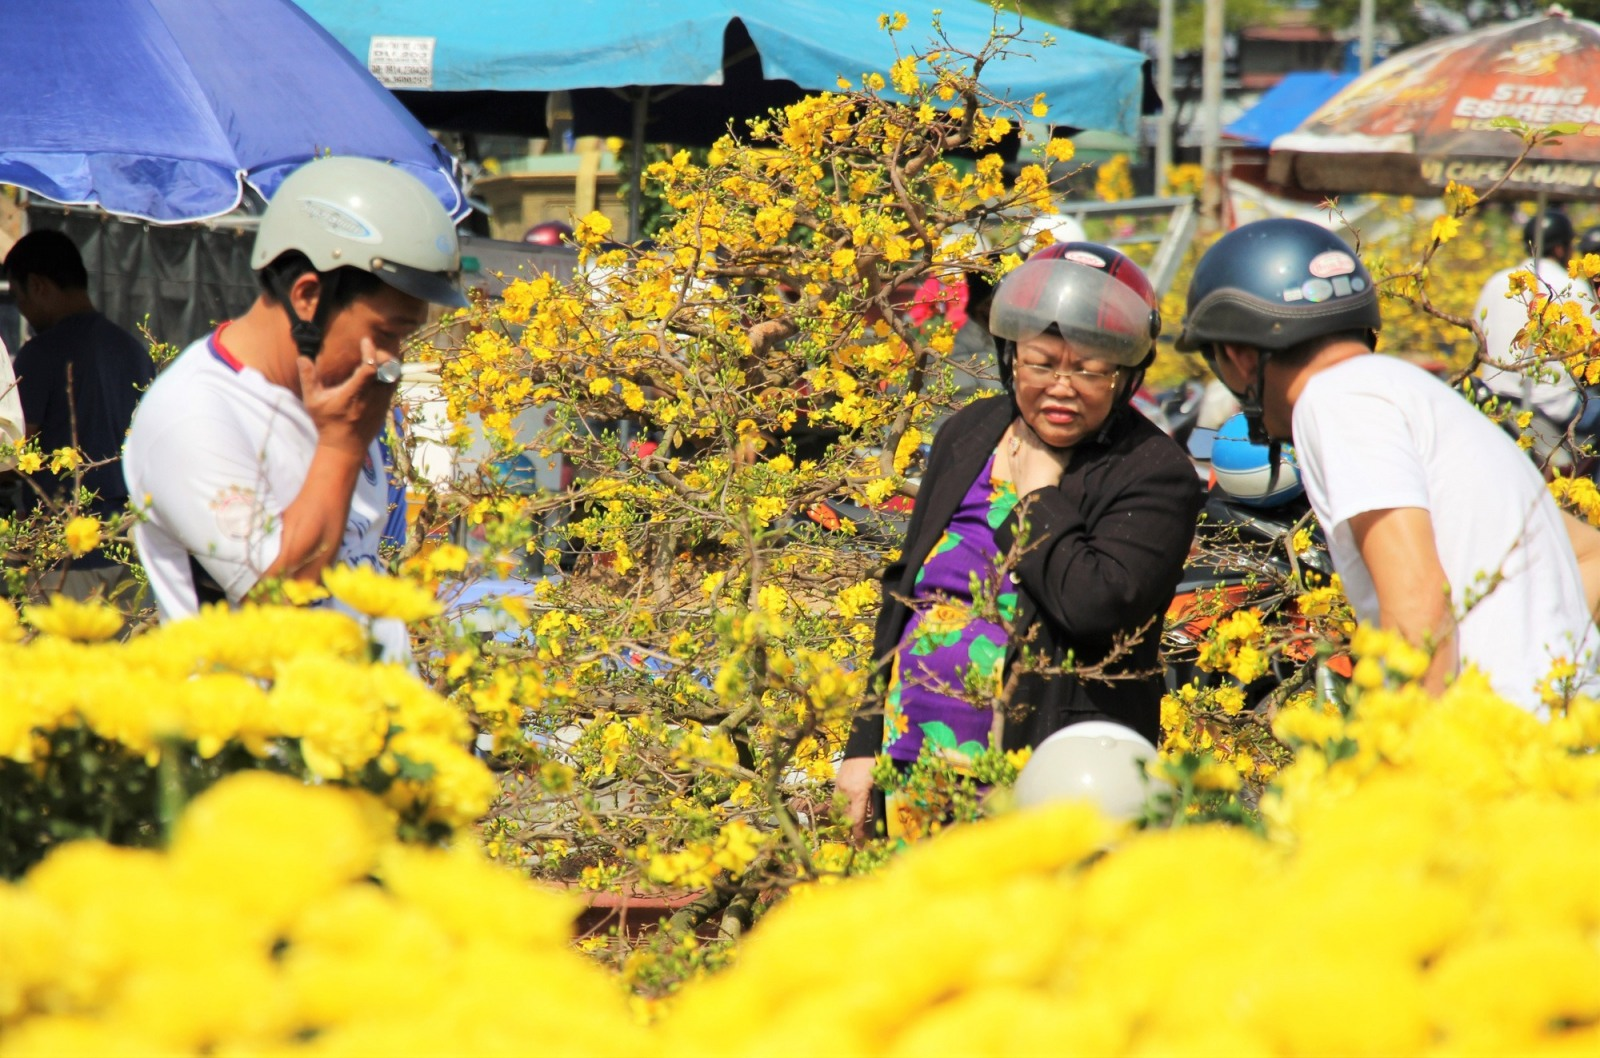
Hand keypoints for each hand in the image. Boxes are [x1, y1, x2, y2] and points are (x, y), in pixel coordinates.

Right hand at [298, 337, 396, 456]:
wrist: (345, 447)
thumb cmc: (327, 422)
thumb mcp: (313, 401)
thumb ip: (308, 378)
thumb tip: (302, 357)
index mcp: (353, 394)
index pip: (369, 369)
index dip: (370, 352)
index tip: (365, 340)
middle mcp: (371, 397)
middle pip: (388, 370)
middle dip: (383, 355)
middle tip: (372, 350)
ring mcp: (382, 402)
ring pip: (395, 376)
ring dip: (389, 363)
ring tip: (376, 357)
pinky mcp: (387, 406)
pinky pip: (395, 384)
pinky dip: (390, 373)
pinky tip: (379, 370)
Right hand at [835, 756, 875, 840]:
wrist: (864, 745)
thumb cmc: (877, 764)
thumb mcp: (880, 784)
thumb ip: (875, 801)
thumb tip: (872, 816)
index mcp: (858, 793)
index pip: (856, 820)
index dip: (858, 834)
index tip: (861, 845)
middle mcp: (846, 792)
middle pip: (845, 818)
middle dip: (851, 829)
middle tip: (859, 838)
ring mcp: (839, 786)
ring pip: (838, 810)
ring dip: (844, 819)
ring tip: (852, 825)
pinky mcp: (837, 782)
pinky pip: (836, 800)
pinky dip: (840, 808)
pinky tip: (847, 811)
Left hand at [996, 417, 1070, 495]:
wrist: (1036, 491)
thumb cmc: (1051, 472)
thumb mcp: (1065, 457)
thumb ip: (1068, 444)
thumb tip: (1075, 435)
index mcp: (1035, 438)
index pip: (1030, 421)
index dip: (1032, 416)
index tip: (1036, 412)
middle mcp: (1023, 443)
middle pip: (1020, 427)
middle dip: (1023, 421)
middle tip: (1027, 417)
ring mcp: (1015, 453)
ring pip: (1014, 437)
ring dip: (1016, 431)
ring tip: (1019, 425)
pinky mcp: (1011, 464)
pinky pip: (1009, 449)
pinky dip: (1011, 443)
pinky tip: (1012, 440)